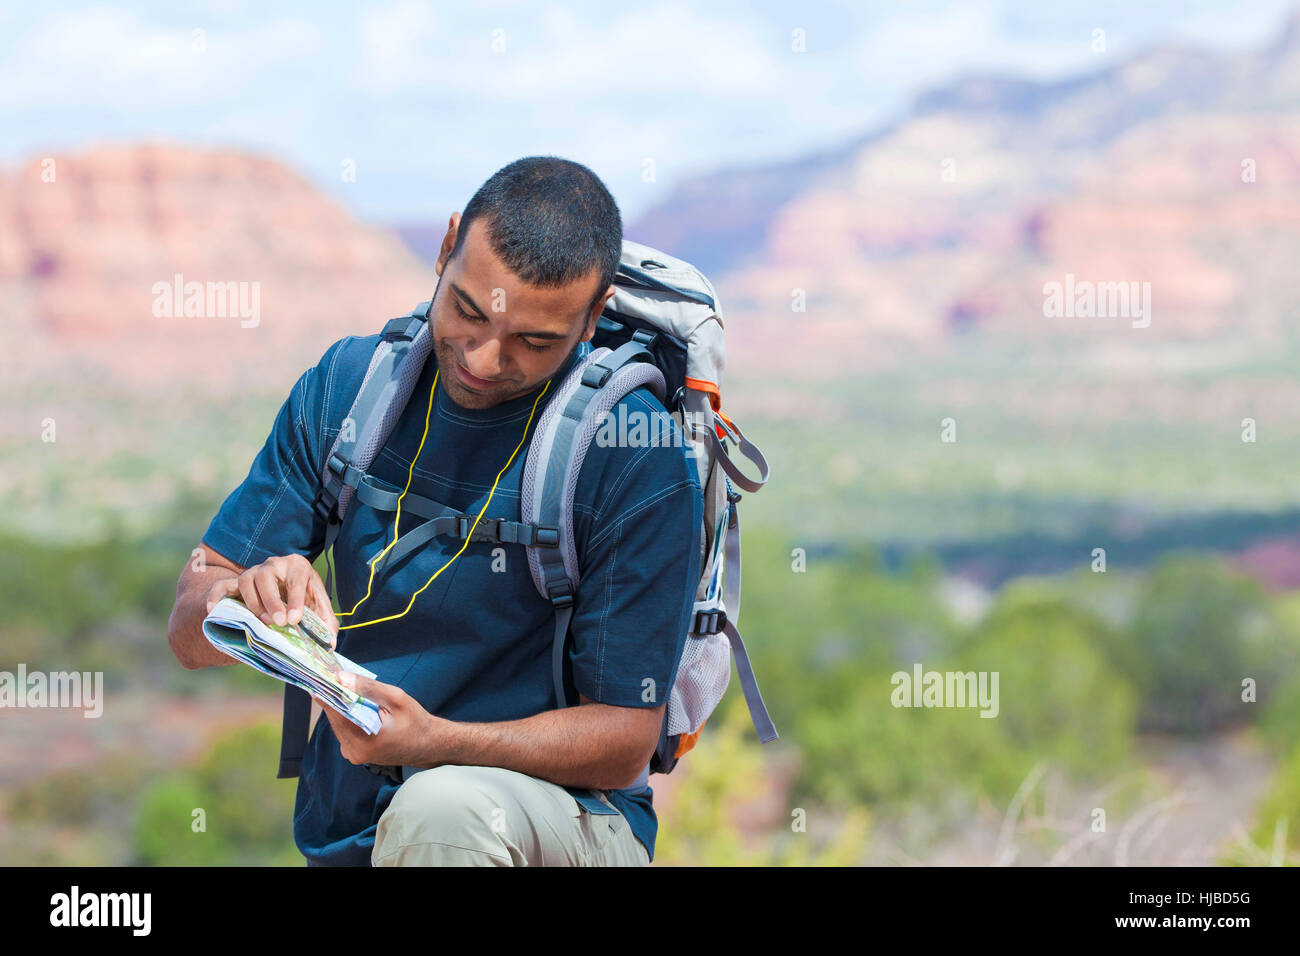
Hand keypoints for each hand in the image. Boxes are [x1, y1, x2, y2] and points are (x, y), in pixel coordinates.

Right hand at [204, 553, 338, 647]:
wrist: (284, 591)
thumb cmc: (305, 600)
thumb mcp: (319, 608)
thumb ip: (326, 624)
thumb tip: (330, 645)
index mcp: (297, 566)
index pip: (296, 578)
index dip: (296, 599)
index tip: (295, 619)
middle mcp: (273, 565)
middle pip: (266, 576)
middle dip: (272, 600)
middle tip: (278, 622)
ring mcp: (253, 572)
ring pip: (246, 579)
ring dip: (253, 602)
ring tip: (263, 622)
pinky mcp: (236, 583)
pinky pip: (221, 585)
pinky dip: (216, 596)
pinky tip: (213, 610)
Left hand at [324, 673, 450, 768]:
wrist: (428, 745)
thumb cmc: (415, 721)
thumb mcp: (396, 698)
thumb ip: (368, 688)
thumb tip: (342, 677)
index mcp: (365, 740)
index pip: (336, 712)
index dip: (327, 691)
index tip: (321, 674)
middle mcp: (355, 752)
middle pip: (334, 718)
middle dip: (334, 696)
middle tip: (334, 676)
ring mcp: (353, 755)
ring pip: (338, 724)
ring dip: (340, 706)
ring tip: (344, 687)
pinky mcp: (354, 754)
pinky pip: (344, 730)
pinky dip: (347, 716)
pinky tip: (354, 704)